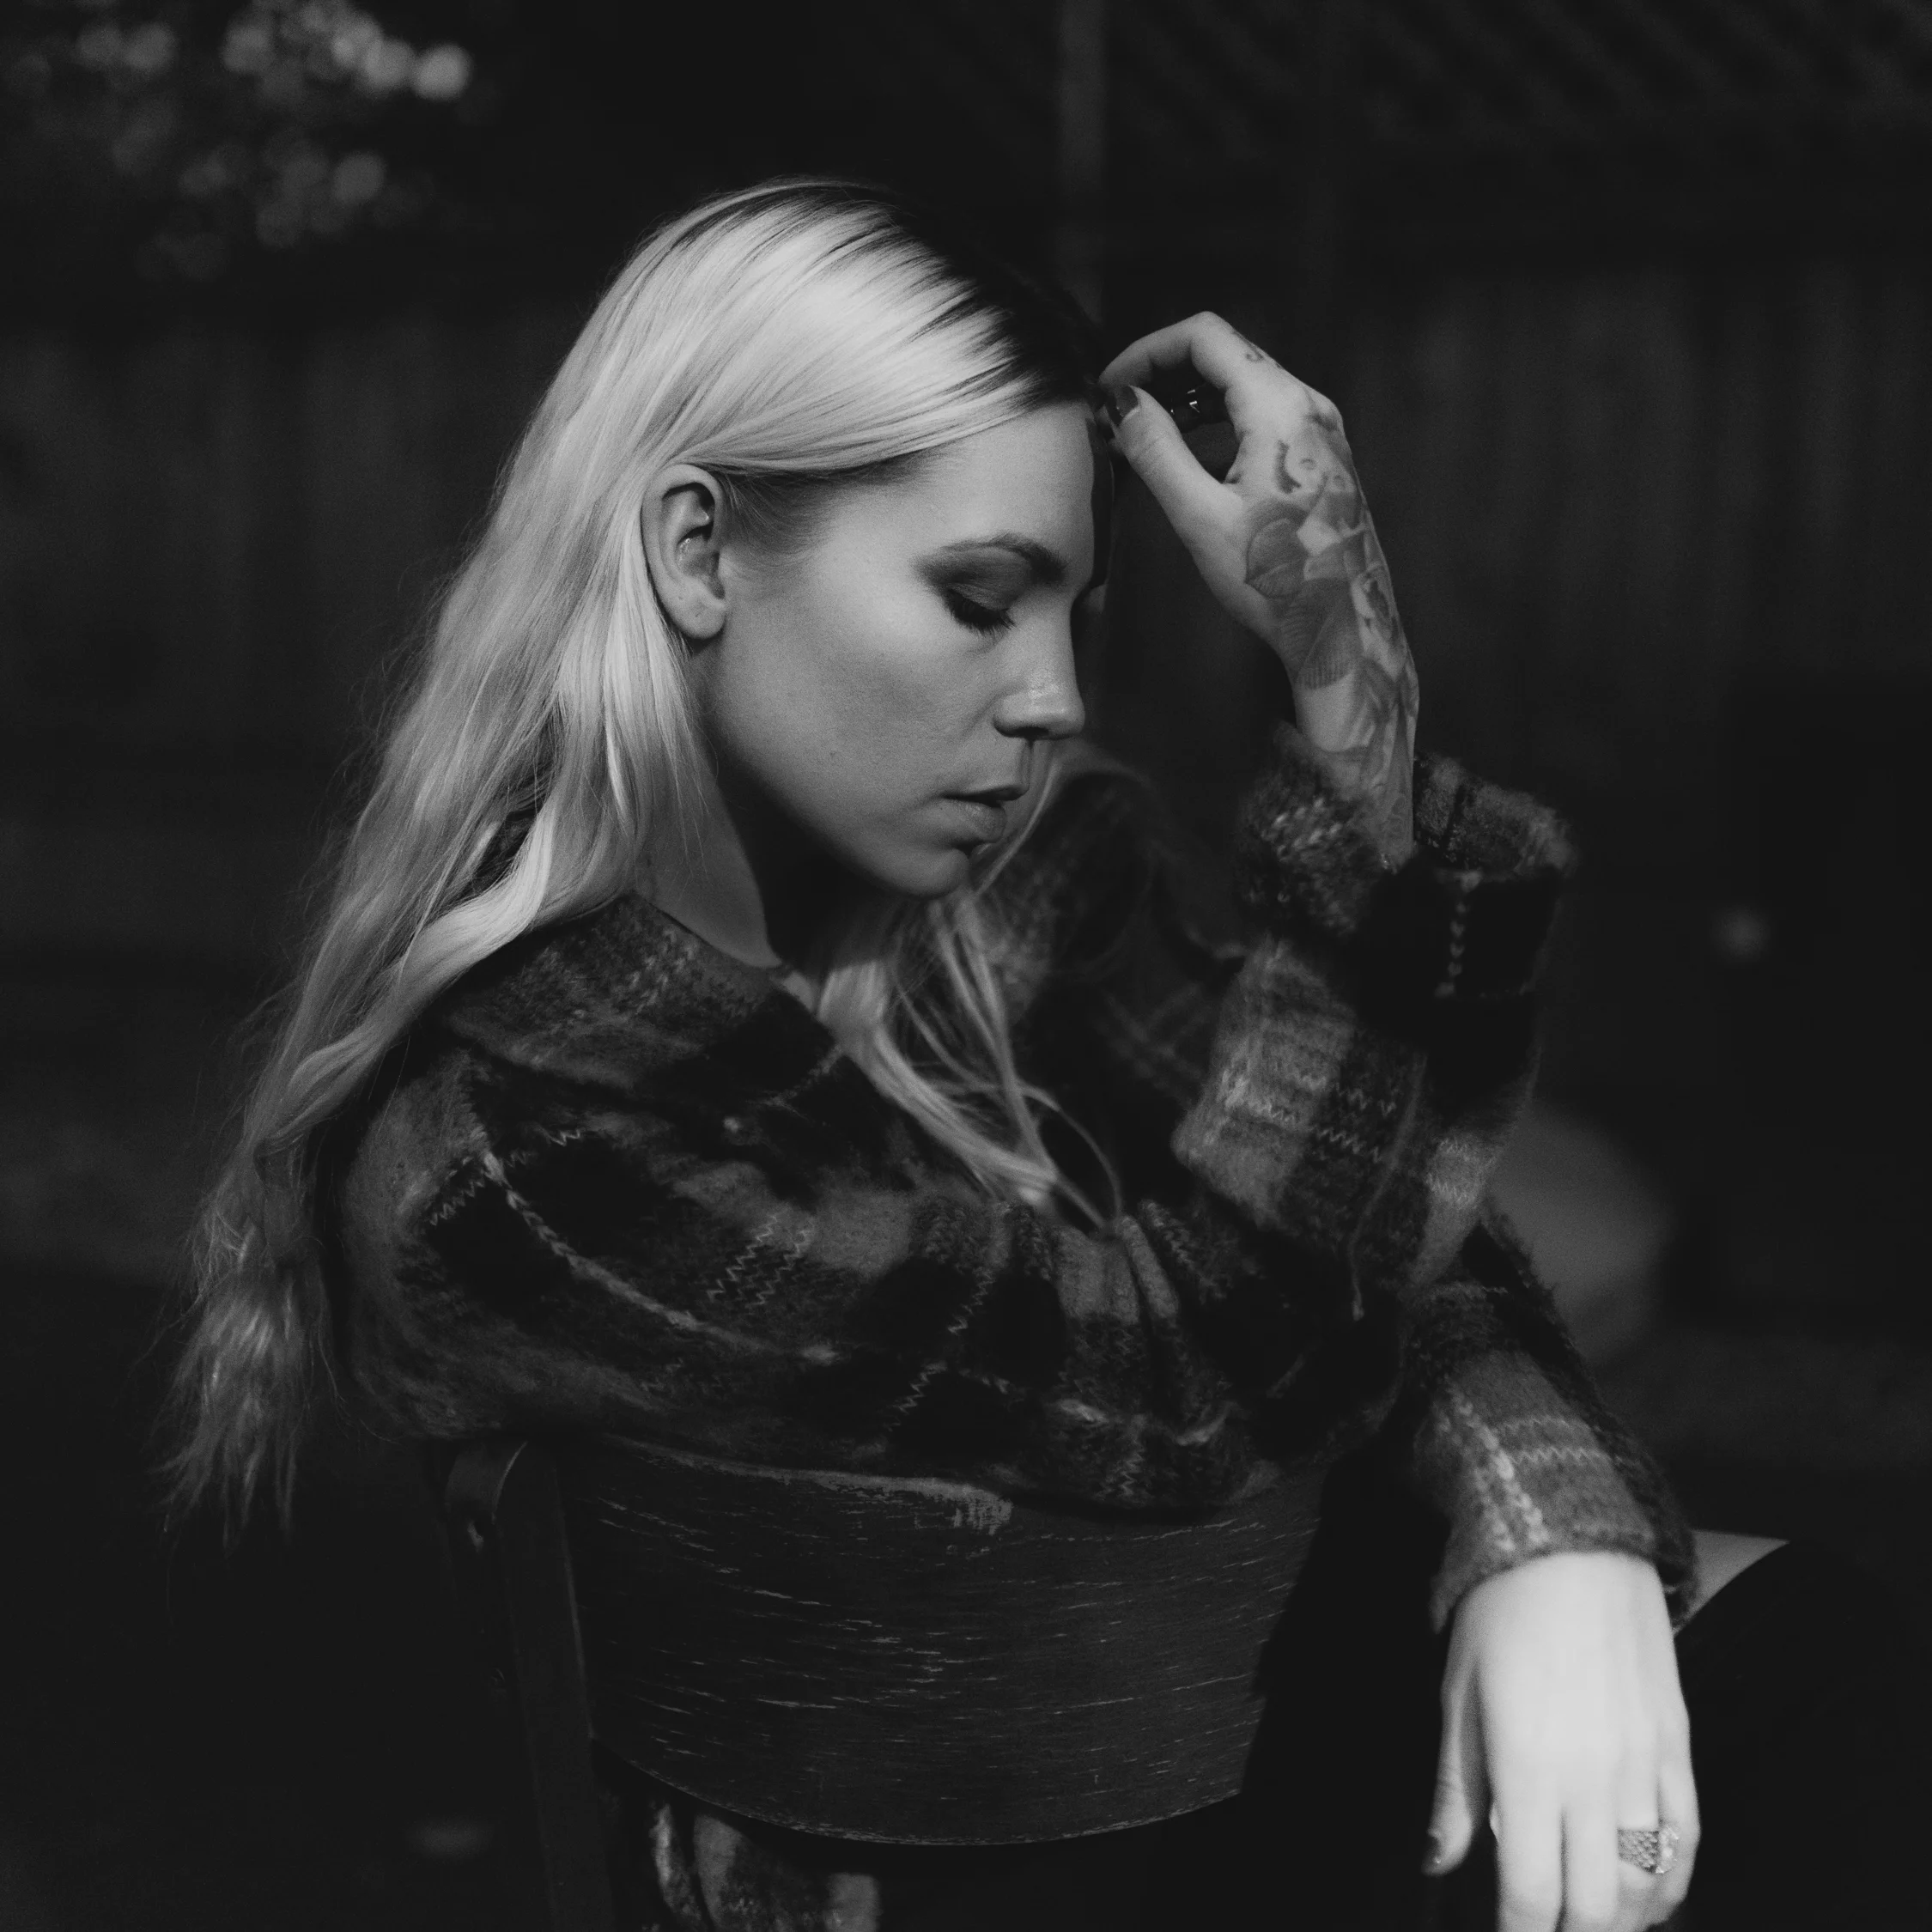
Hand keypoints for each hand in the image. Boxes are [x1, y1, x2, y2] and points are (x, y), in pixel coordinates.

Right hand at [1099, 312, 1418, 863]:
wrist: (1341, 630)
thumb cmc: (1275, 582)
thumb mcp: (1199, 516)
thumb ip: (1155, 449)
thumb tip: (1120, 404)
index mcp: (1280, 408)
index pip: (1205, 337)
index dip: (1147, 351)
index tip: (1110, 387)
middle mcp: (1308, 407)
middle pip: (1226, 355)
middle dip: (1165, 373)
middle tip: (1118, 408)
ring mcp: (1321, 431)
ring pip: (1245, 386)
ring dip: (1191, 399)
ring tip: (1144, 433)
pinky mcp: (1323, 458)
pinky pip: (1265, 416)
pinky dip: (1220, 421)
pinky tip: (1191, 457)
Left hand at [1428, 1550, 1699, 1930]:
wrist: (1573, 1543)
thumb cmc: (1499, 1614)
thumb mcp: (1458, 1697)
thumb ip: (1453, 1790)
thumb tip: (1436, 1862)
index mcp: (1530, 1772)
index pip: (1532, 1896)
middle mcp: (1596, 1783)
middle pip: (1595, 1907)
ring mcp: (1646, 1768)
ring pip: (1646, 1885)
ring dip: (1620, 1921)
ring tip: (1591, 1925)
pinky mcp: (1678, 1747)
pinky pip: (1688, 1839)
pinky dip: (1671, 1885)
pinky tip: (1649, 1903)